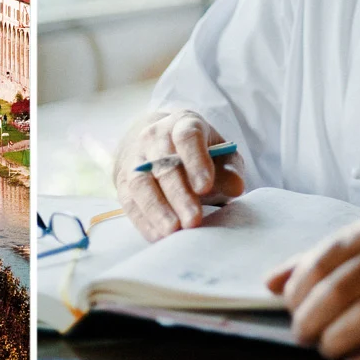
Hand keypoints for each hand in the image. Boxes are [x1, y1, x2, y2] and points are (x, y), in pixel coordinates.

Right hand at [114, 110, 244, 240]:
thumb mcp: (219, 154)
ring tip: (173, 231)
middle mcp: (154, 137)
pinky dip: (143, 220)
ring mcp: (135, 158)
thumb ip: (229, 169)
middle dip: (179, 194)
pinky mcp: (123, 181)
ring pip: (141, 183)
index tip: (205, 186)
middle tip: (194, 220)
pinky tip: (159, 236)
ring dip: (157, 209)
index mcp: (183, 123)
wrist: (156, 146)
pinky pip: (129, 201)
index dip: (196, 161)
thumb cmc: (196, 154)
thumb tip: (236, 186)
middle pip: (164, 164)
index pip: (187, 137)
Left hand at [266, 219, 359, 359]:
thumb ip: (312, 262)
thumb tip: (269, 284)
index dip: (297, 293)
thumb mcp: (357, 247)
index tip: (291, 309)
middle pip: (338, 294)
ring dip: (335, 341)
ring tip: (326, 348)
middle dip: (310, 320)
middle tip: (303, 335)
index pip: (318, 265)